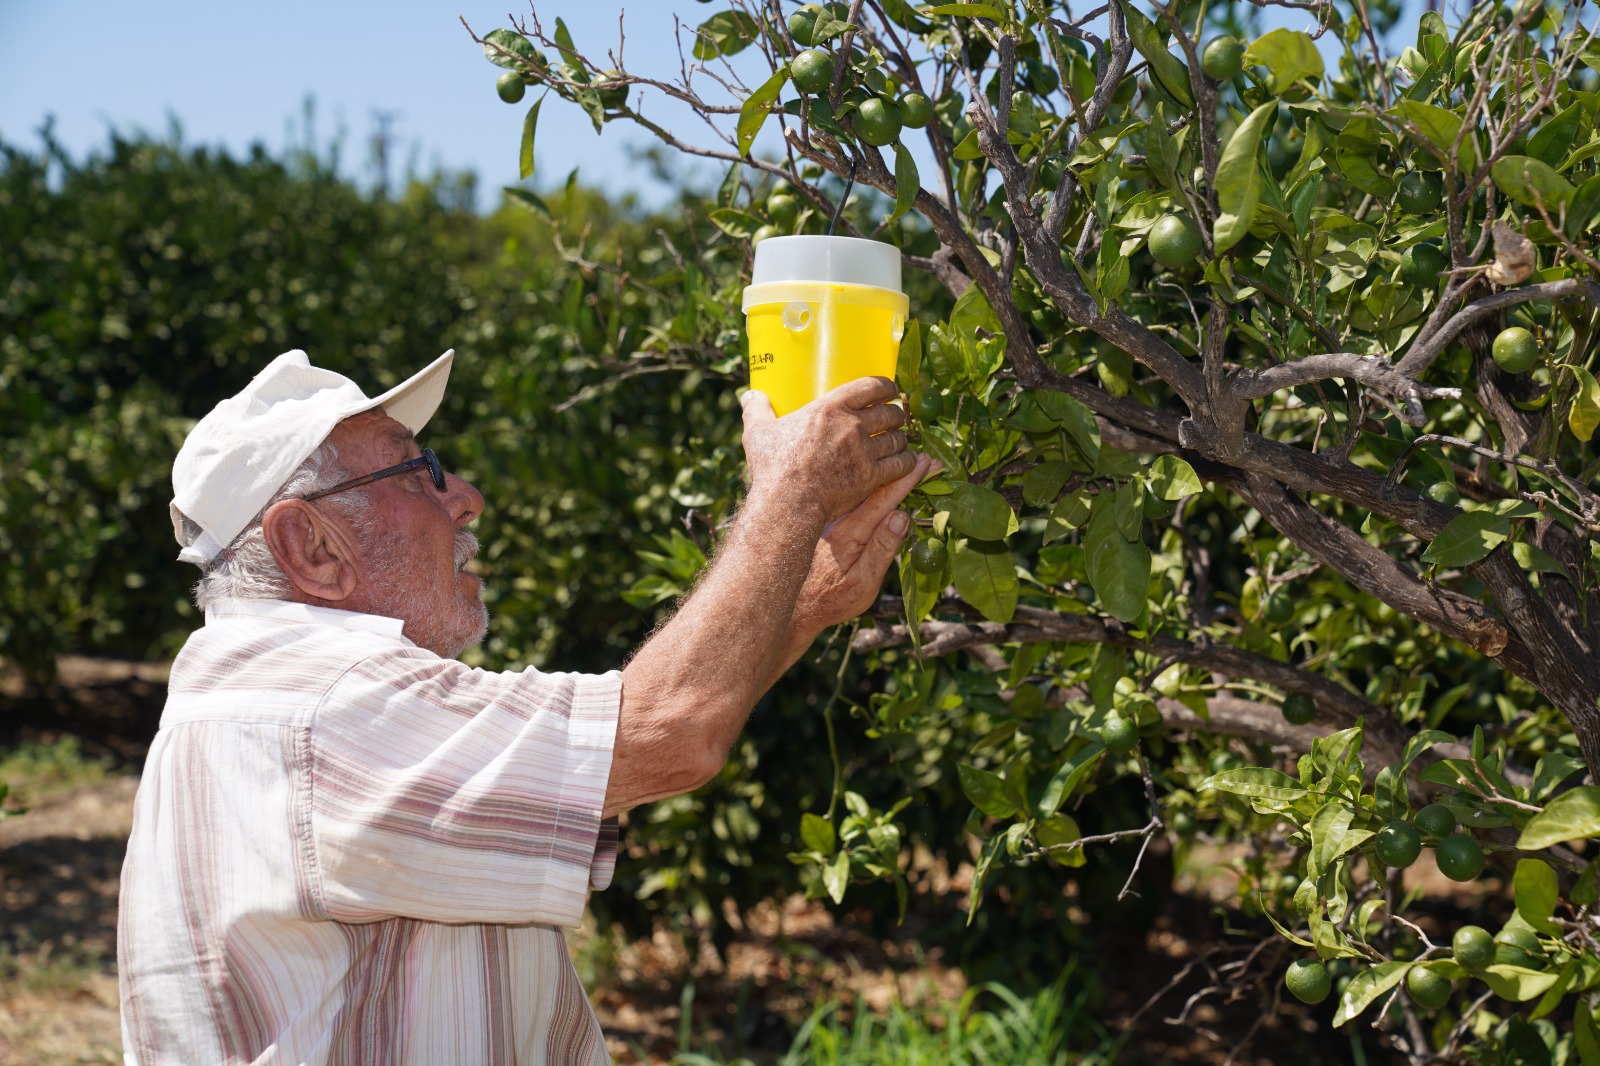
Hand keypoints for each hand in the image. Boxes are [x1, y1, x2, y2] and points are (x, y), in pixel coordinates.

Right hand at [741, 377, 914, 523]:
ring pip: (897, 438)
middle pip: (889, 413)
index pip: (871, 386)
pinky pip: (900, 464)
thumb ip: (757, 410)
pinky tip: (906, 462)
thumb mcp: (759, 432)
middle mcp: (853, 425)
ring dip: (900, 439)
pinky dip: (907, 462)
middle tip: (893, 420)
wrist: (788, 502)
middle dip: (895, 415)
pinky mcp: (871, 477)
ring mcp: (864, 451)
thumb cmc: (773, 467)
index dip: (886, 386)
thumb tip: (749, 395)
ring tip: (898, 441)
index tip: (890, 390)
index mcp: (831, 407)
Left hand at [795, 453, 934, 629]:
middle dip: (902, 470)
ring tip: (907, 459)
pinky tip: (880, 478)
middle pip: (875, 486)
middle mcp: (839, 519)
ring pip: (862, 489)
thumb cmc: (832, 600)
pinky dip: (871, 485)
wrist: (795, 607)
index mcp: (850, 532)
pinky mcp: (827, 523)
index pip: (886, 498)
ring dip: (885, 474)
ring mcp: (832, 519)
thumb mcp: (862, 583)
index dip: (908, 479)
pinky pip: (853, 498)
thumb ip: (882, 549)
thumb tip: (902, 515)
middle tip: (928, 456)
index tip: (928, 462)